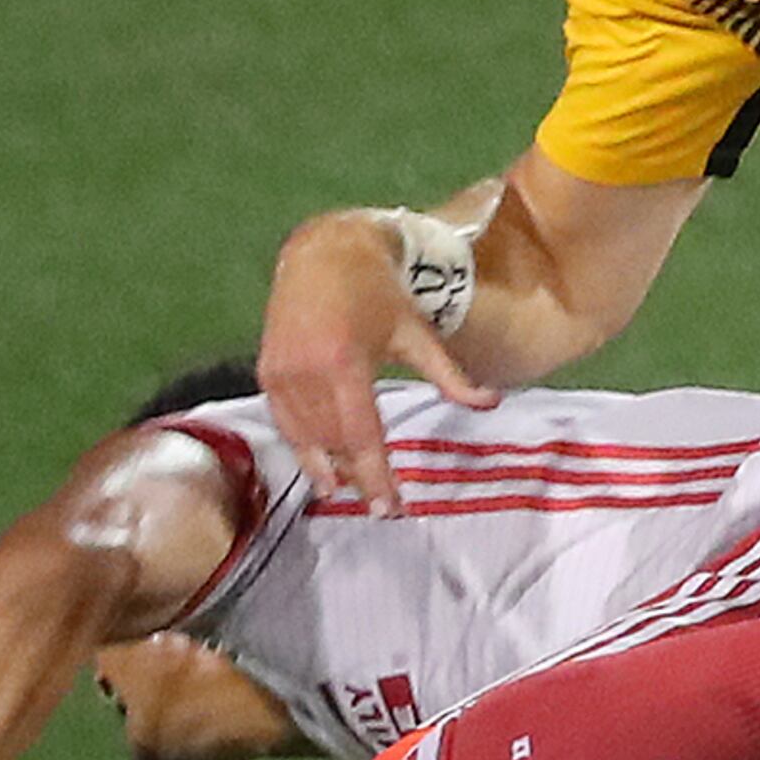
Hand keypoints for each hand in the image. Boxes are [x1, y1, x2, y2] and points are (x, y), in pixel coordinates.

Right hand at [261, 209, 495, 515]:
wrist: (324, 251)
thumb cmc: (378, 291)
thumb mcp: (418, 332)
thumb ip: (450, 376)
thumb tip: (492, 402)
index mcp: (346, 363)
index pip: (362, 436)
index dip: (376, 476)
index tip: (390, 508)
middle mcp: (308, 372)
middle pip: (334, 443)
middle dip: (357, 478)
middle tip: (379, 506)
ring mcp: (282, 372)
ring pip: (306, 437)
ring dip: (327, 466)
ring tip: (347, 491)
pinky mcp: (267, 370)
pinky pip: (285, 420)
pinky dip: (302, 444)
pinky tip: (318, 464)